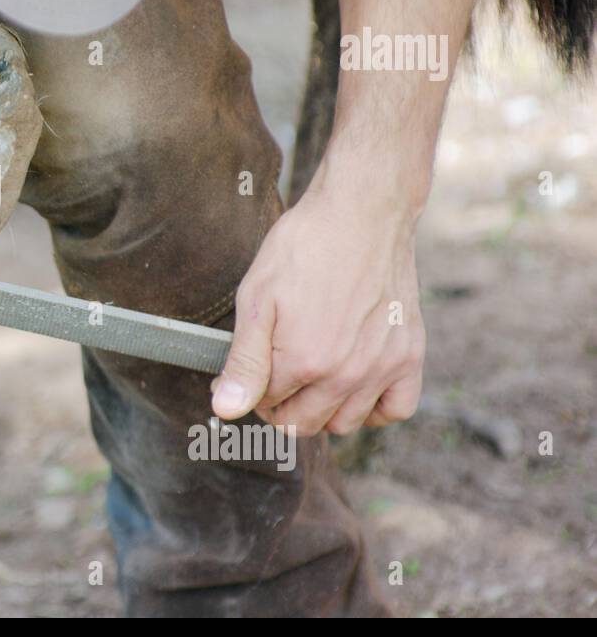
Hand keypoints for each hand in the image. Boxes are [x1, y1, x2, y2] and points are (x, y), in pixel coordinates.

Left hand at [210, 184, 425, 435]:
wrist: (362, 212)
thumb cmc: (304, 247)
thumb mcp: (257, 298)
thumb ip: (243, 360)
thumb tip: (225, 409)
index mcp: (303, 361)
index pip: (265, 404)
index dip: (249, 390)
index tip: (246, 372)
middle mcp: (346, 374)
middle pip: (302, 422)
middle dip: (278, 407)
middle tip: (273, 378)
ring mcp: (382, 367)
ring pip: (345, 424)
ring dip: (321, 412)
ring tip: (310, 380)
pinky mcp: (410, 355)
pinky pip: (396, 410)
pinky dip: (375, 409)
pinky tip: (355, 387)